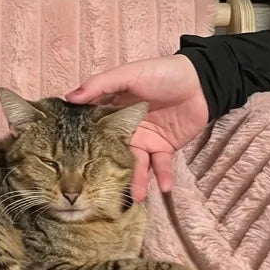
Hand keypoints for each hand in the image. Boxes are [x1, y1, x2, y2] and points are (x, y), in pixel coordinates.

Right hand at [66, 55, 208, 200]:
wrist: (200, 81)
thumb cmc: (161, 73)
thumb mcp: (128, 74)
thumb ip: (100, 85)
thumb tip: (69, 97)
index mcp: (112, 110)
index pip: (93, 131)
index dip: (82, 147)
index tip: (70, 165)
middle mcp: (125, 129)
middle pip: (113, 154)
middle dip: (109, 173)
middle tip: (102, 193)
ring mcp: (145, 140)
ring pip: (137, 164)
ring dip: (137, 181)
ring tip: (136, 197)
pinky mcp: (165, 148)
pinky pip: (161, 165)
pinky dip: (163, 176)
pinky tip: (164, 186)